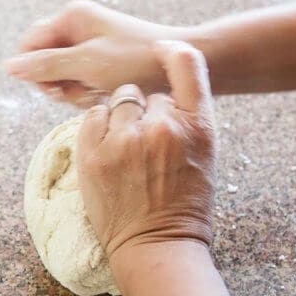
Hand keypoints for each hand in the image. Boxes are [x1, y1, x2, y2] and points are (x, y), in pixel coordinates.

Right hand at [4, 0, 189, 106]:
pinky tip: (106, 95)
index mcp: (71, 17)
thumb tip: (8, 66)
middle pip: (44, 63)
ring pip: (61, 77)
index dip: (36, 71)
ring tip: (100, 93)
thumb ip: (45, 66)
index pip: (29, 46)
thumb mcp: (86, 64)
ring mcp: (88, 46)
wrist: (178, 69)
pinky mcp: (99, 63)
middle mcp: (77, 28)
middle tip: (84, 91)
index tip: (57, 87)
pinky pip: (79, 82)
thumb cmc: (135, 61)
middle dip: (60, 84)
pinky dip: (88, 93)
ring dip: (75, 92)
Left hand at [76, 41, 215, 257]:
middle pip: (145, 92)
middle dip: (144, 111)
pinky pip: (91, 116)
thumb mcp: (204, 157)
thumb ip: (187, 121)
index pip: (188, 64)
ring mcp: (125, 140)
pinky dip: (97, 127)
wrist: (157, 245)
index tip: (162, 50)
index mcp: (198, 126)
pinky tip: (107, 150)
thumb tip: (162, 95)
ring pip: (117, 102)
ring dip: (119, 119)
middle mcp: (162, 126)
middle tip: (145, 144)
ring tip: (125, 150)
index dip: (172, 52)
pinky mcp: (93, 154)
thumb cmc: (184, 205)